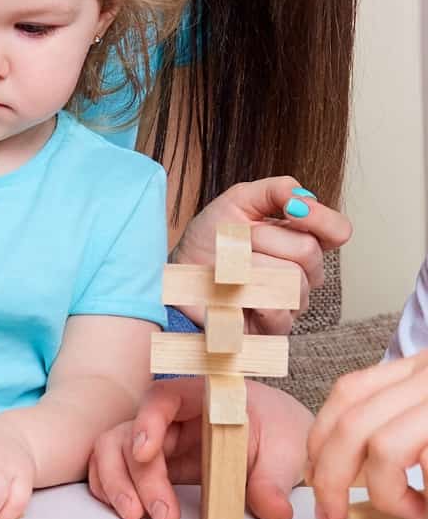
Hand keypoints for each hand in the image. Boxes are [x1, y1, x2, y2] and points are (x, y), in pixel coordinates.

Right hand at [87, 377, 312, 518]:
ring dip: (115, 483)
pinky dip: (109, 488)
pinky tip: (128, 509)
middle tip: (162, 515)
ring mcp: (156, 441)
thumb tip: (273, 511)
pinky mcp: (151, 465)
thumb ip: (273, 479)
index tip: (146, 454)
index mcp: (200, 398)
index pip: (161, 398)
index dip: (146, 422)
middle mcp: (169, 417)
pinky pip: (112, 468)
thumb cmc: (276, 430)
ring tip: (135, 516)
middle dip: (137, 476)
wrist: (276, 440)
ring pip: (111, 451)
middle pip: (130, 434)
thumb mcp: (285, 450)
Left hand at [171, 176, 351, 333]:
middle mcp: (303, 271)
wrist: (180, 271)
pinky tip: (233, 294)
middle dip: (262, 241)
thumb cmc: (210, 238)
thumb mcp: (238, 201)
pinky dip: (250, 298)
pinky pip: (279, 313)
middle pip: (307, 253)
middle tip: (235, 244)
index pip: (338, 231)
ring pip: (291, 281)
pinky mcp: (272, 329)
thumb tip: (303, 200)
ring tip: (229, 270)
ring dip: (248, 269)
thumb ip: (276, 190)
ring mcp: (290, 302)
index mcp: (302, 238)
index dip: (320, 219)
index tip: (290, 210)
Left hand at [308, 352, 427, 518]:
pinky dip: (422, 498)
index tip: (315, 477)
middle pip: (352, 423)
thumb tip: (353, 477)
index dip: (321, 438)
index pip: (348, 392)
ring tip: (411, 509)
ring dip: (385, 492)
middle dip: (330, 479)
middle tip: (331, 517)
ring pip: (384, 447)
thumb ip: (403, 427)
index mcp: (419, 369)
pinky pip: (427, 467)